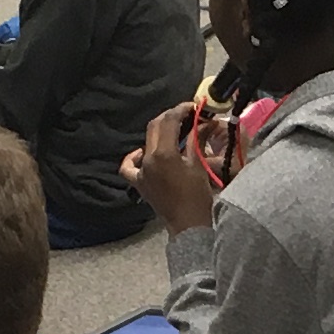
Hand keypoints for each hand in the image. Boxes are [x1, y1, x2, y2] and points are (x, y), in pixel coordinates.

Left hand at [128, 99, 219, 231]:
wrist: (188, 226)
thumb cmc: (197, 197)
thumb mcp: (199, 165)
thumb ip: (197, 140)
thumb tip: (204, 121)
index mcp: (164, 154)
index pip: (170, 120)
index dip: (182, 109)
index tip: (194, 107)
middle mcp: (148, 159)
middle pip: (155, 126)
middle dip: (170, 117)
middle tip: (187, 115)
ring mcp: (141, 171)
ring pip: (146, 141)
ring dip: (159, 132)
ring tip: (175, 132)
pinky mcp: (139, 182)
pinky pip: (129, 167)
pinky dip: (134, 157)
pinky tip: (143, 154)